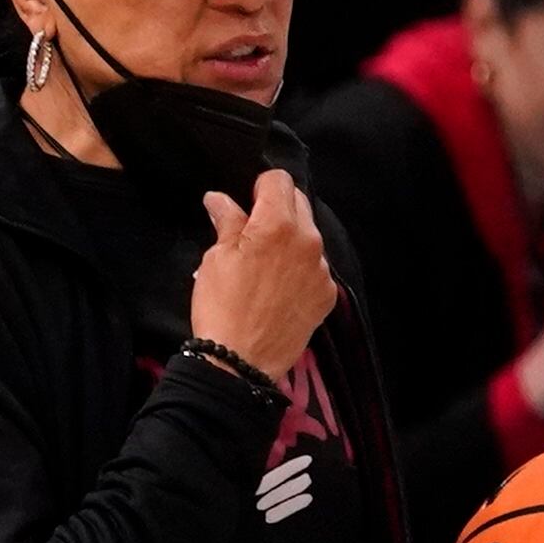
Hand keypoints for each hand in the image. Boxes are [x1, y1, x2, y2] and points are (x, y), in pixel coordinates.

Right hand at [191, 168, 336, 379]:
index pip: (278, 180)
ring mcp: (322, 270)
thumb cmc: (221, 306)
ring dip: (290, 240)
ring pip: (309, 237)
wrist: (240, 362)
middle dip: (277, 209)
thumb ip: (227, 221)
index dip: (259, 188)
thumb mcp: (216, 258)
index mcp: (278, 224)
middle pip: (298, 204)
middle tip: (253, 234)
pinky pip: (315, 268)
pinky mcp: (327, 295)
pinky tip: (279, 289)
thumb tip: (220, 199)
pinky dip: (299, 269)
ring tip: (265, 266)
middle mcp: (309, 241)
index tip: (247, 205)